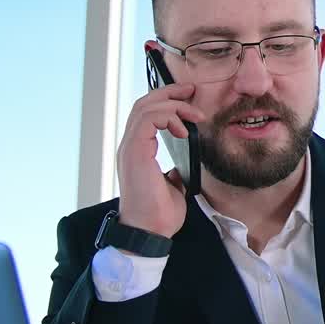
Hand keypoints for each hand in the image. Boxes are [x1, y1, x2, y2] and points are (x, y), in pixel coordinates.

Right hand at [116, 82, 204, 238]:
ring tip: (194, 114)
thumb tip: (181, 165)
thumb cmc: (159, 214)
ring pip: (144, 107)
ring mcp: (129, 149)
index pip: (146, 114)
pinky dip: (168, 118)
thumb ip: (173, 171)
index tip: (190, 98)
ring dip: (173, 104)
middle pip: (144, 104)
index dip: (167, 101)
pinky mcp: (134, 153)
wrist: (150, 232)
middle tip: (192, 91)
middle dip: (170, 92)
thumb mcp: (173, 186)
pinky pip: (147, 120)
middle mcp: (130, 146)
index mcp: (137, 151)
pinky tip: (184, 130)